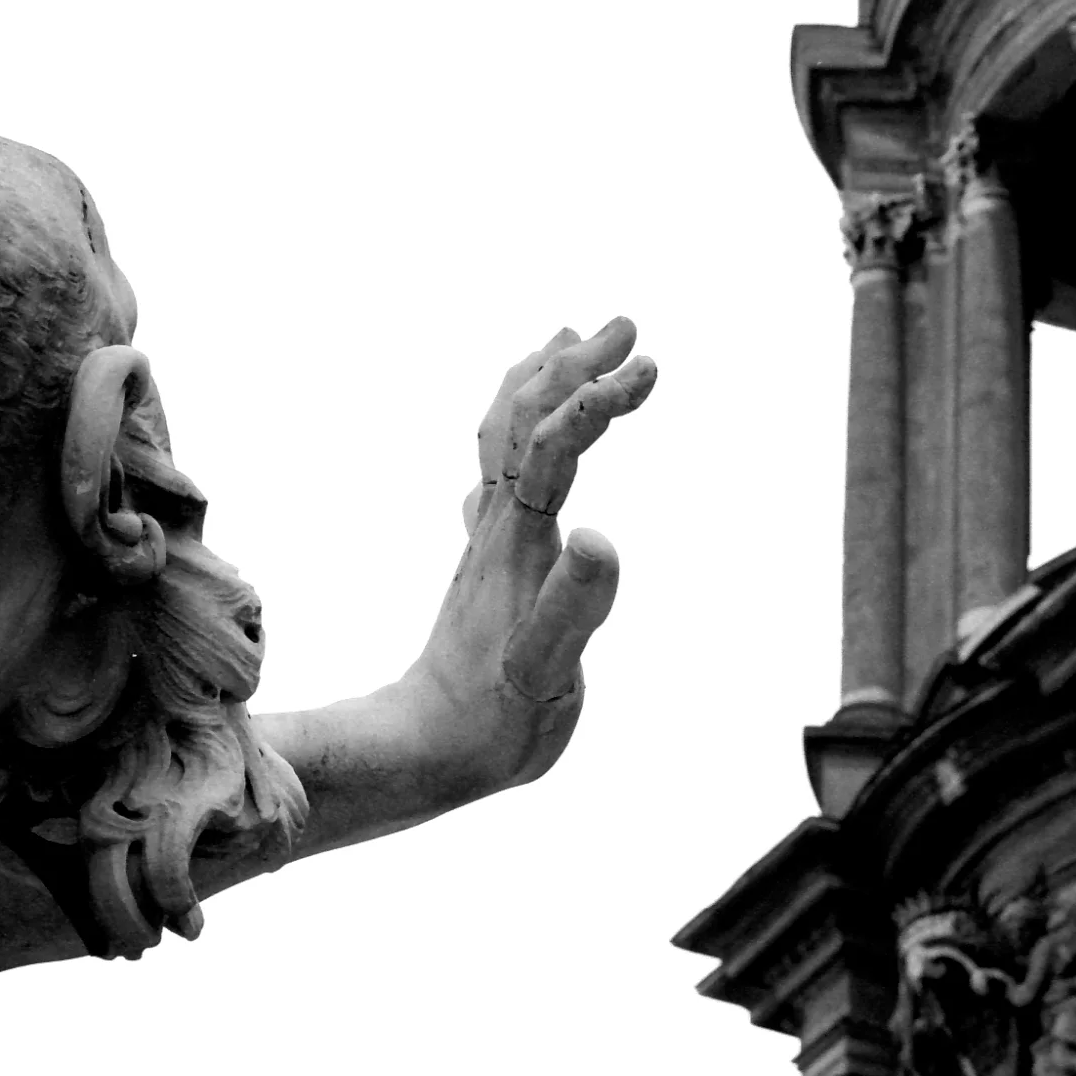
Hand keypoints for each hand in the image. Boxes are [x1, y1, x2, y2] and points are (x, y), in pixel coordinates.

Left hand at [406, 319, 655, 797]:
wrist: (425, 750)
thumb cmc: (493, 722)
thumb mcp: (547, 672)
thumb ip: (574, 607)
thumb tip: (601, 536)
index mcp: (518, 541)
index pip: (557, 445)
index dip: (598, 398)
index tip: (650, 366)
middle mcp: (498, 525)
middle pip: (526, 418)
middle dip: (576, 363)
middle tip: (628, 325)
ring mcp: (490, 539)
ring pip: (506, 435)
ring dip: (542, 382)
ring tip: (570, 342)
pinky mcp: (489, 561)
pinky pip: (504, 472)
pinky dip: (524, 432)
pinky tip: (528, 444)